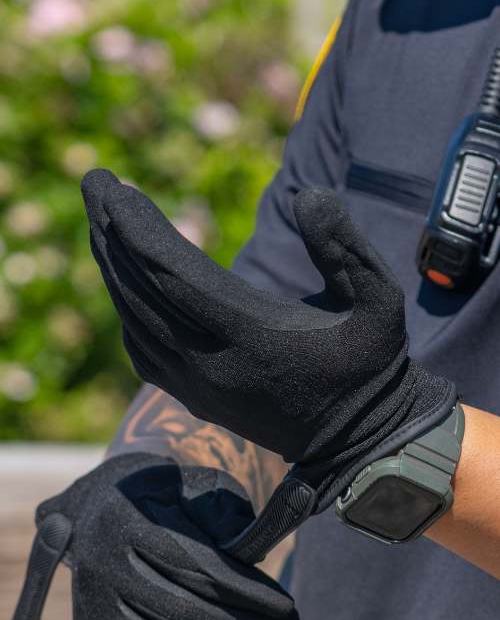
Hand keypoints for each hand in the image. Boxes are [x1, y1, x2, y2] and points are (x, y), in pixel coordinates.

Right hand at [3, 454, 297, 619]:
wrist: (102, 514)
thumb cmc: (165, 499)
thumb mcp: (197, 486)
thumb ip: (228, 514)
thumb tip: (254, 559)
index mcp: (125, 522)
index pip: (196, 567)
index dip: (247, 591)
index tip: (286, 605)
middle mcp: (100, 568)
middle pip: (182, 612)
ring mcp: (93, 610)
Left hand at [81, 170, 455, 554]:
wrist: (358, 440)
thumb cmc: (372, 364)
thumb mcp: (382, 301)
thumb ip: (347, 248)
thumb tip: (306, 195)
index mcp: (252, 337)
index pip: (172, 275)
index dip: (137, 228)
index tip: (113, 185)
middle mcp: (212, 365)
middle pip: (140, 290)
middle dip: (111, 231)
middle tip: (93, 179)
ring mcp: (197, 386)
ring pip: (134, 318)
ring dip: (112, 264)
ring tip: (101, 216)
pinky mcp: (193, 397)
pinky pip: (141, 347)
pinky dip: (125, 305)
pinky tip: (121, 274)